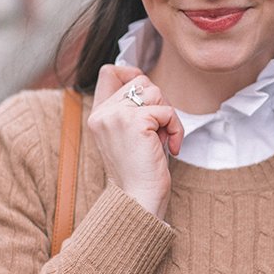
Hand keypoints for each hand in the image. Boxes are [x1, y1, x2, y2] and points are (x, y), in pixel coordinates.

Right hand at [87, 64, 183, 220]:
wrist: (139, 200)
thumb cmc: (140, 173)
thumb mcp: (131, 135)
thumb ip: (132, 108)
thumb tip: (143, 79)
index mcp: (98, 115)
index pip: (110, 72)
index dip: (132, 74)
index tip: (149, 99)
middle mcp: (103, 113)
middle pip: (141, 81)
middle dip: (159, 103)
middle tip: (160, 131)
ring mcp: (116, 116)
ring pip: (154, 92)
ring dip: (168, 116)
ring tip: (164, 140)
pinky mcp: (135, 122)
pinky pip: (166, 111)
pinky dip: (176, 128)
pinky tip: (171, 148)